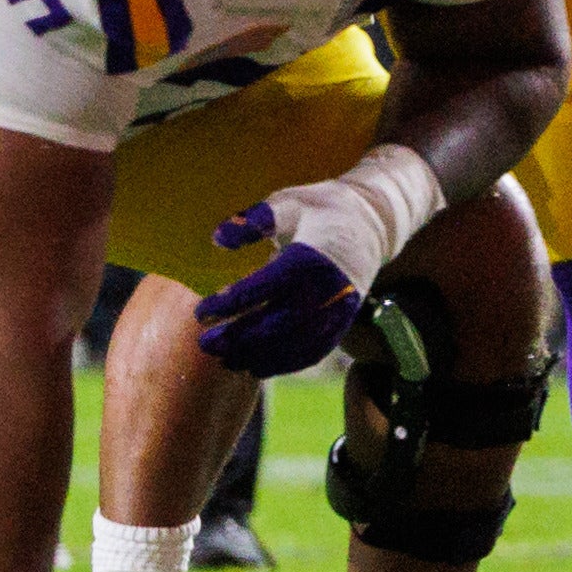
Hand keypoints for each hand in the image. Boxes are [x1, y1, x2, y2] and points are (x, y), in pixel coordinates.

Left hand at [193, 146, 443, 376]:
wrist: (371, 223)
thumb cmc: (319, 210)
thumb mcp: (285, 203)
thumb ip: (252, 220)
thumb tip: (218, 238)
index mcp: (310, 257)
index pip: (264, 287)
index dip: (231, 304)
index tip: (200, 313)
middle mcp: (328, 288)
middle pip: (279, 323)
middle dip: (240, 338)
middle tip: (206, 344)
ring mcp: (340, 309)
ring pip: (296, 343)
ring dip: (259, 357)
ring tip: (225, 361)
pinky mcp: (344, 322)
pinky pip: (315, 350)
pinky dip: (286, 363)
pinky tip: (257, 368)